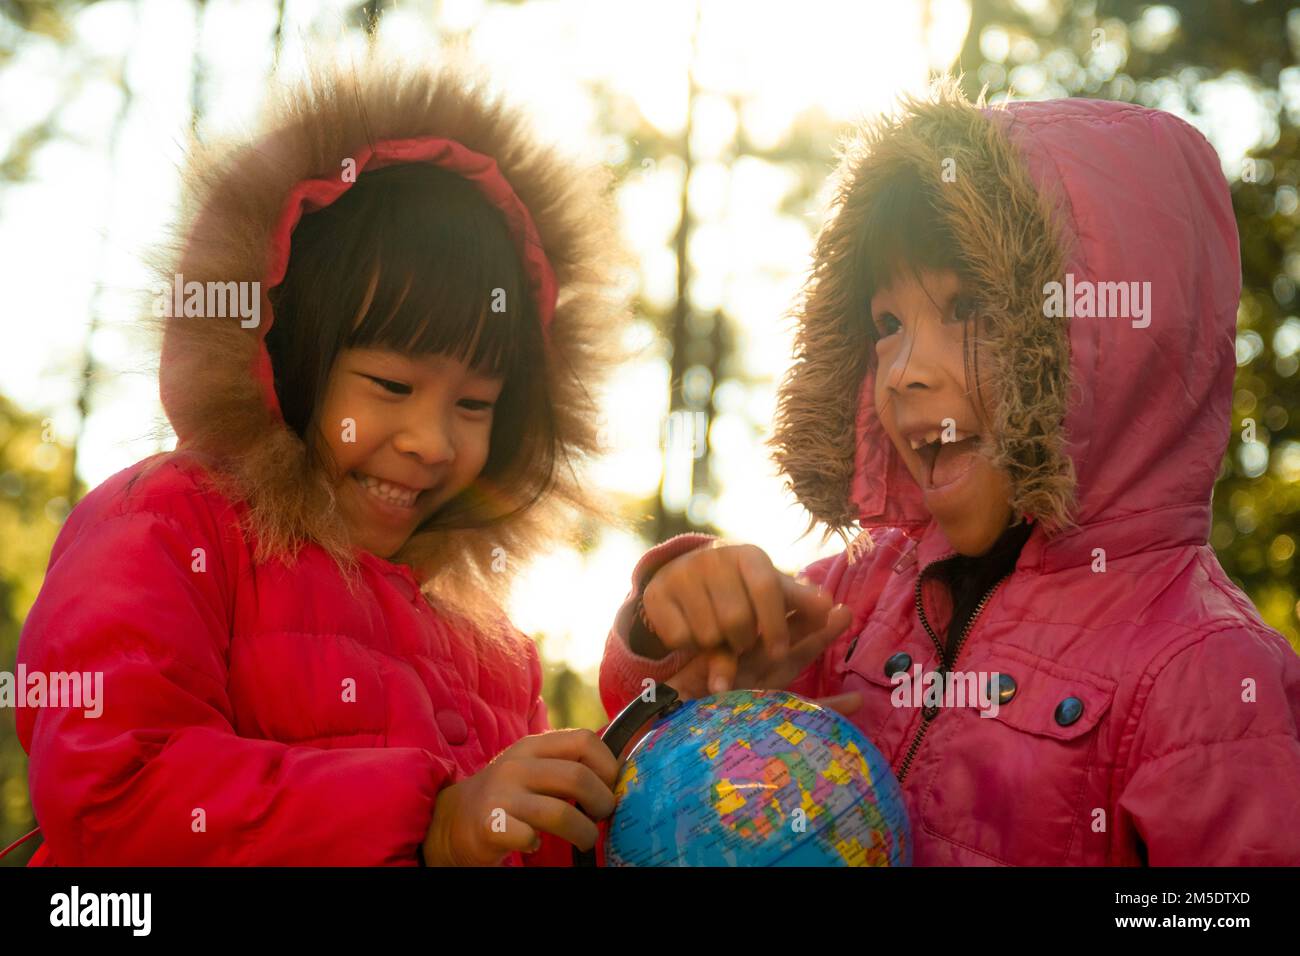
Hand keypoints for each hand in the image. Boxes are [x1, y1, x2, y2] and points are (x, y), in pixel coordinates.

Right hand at [421, 728, 617, 865]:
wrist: (451, 820)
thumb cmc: (507, 795)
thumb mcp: (533, 768)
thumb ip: (566, 764)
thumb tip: (619, 774)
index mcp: (533, 746)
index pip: (584, 740)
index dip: (608, 764)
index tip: (612, 786)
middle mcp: (517, 765)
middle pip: (578, 778)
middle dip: (602, 802)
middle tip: (603, 816)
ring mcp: (502, 794)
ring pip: (561, 812)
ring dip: (584, 831)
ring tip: (585, 838)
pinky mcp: (489, 825)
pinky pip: (528, 836)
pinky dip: (537, 844)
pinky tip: (534, 843)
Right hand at [640, 542, 851, 695]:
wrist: (685, 574)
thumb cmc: (741, 588)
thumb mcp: (772, 591)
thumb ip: (802, 603)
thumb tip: (833, 609)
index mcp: (749, 556)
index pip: (768, 591)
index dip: (776, 626)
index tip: (779, 651)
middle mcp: (714, 558)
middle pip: (737, 619)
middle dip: (743, 642)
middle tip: (743, 644)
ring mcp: (682, 574)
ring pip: (708, 633)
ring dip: (717, 647)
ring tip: (720, 637)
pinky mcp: (657, 594)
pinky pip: (679, 638)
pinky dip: (690, 646)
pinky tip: (694, 633)